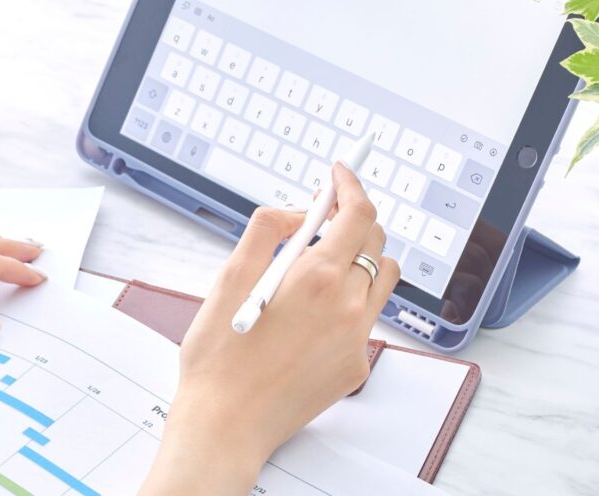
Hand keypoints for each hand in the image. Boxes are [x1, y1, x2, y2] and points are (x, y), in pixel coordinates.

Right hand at [140, 163, 399, 495]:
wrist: (225, 424)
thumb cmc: (218, 358)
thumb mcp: (229, 278)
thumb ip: (266, 231)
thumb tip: (297, 213)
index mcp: (317, 278)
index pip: (358, 213)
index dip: (350, 185)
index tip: (338, 174)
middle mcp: (349, 306)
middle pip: (374, 241)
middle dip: (351, 219)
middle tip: (318, 218)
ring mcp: (357, 339)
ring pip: (380, 279)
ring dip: (358, 259)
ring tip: (318, 267)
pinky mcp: (356, 366)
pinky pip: (368, 318)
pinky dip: (350, 300)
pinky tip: (311, 314)